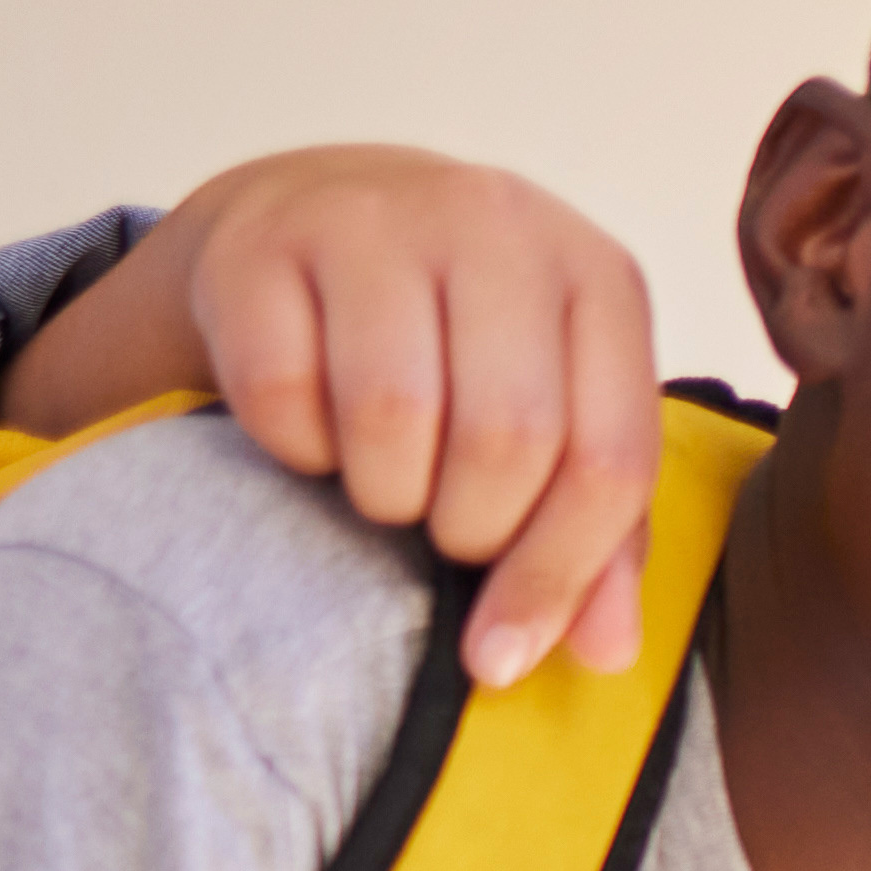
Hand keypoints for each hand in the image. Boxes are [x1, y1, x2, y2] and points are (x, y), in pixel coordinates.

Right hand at [10, 147, 670, 685]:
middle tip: (441, 534)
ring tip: (386, 483)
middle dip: (469, 530)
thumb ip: (600, 536)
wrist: (323, 216)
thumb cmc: (465, 345)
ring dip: (383, 494)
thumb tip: (606, 654)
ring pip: (392, 414)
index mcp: (598, 278)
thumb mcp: (558, 415)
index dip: (557, 576)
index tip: (503, 651)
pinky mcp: (263, 240)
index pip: (608, 458)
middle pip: (506, 438)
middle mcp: (495, 226)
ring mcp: (375, 219)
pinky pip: (280, 390)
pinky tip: (315, 434)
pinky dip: (295, 447)